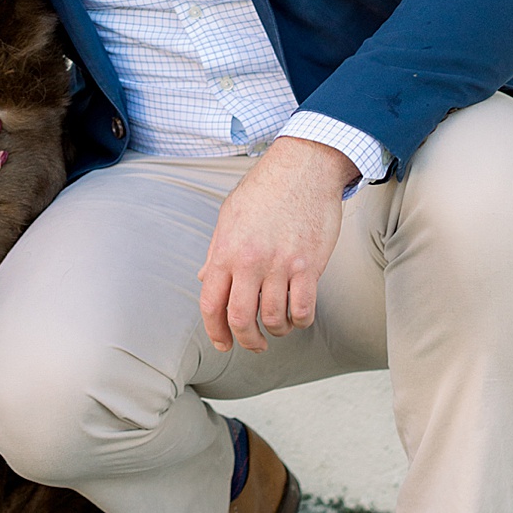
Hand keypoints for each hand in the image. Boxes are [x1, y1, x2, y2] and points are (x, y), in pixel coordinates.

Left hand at [198, 137, 356, 352]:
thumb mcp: (230, 215)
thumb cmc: (265, 188)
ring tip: (278, 326)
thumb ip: (217, 251)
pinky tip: (298, 316)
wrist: (304, 167)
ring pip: (273, 319)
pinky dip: (299, 321)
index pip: (212, 303)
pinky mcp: (309, 266)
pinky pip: (302, 309)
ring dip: (276, 331)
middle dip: (246, 340)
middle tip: (254, 344)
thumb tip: (204, 280)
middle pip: (241, 319)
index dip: (215, 331)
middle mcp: (250, 261)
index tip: (223, 343)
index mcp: (226, 251)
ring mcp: (281, 265)